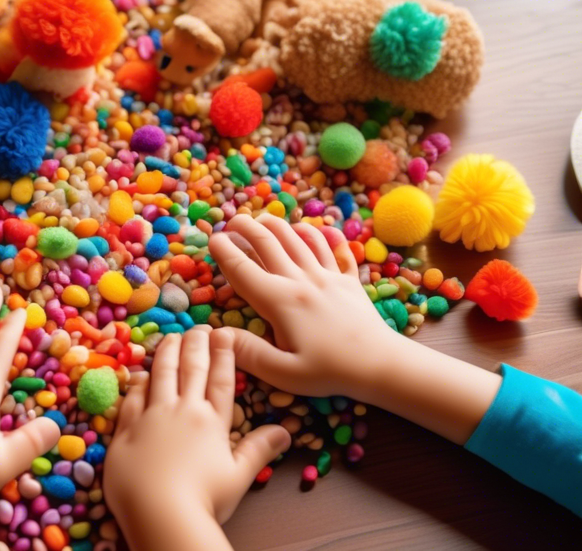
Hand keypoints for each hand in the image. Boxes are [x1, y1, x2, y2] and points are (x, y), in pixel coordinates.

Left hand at [105, 326, 290, 548]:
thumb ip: (259, 449)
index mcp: (212, 422)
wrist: (161, 514)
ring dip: (167, 353)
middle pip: (190, 369)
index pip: (220, 379)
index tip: (224, 333)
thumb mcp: (239, 476)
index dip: (224, 354)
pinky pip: (131, 398)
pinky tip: (140, 373)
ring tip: (171, 337)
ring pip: (160, 375)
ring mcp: (151, 418)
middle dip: (196, 344)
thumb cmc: (204, 499)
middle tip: (198, 327)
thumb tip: (286, 431)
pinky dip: (137, 382)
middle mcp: (182, 411)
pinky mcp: (126, 430)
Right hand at [208, 213, 401, 398]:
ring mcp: (327, 275)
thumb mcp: (283, 372)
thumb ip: (247, 353)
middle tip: (231, 221)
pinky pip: (334, 247)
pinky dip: (322, 233)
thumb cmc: (329, 372)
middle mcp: (300, 280)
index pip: (242, 269)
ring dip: (277, 223)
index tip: (212, 239)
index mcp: (279, 301)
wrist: (381, 364)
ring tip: (262, 219)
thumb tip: (215, 335)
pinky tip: (313, 229)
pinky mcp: (348, 279)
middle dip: (245, 226)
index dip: (223, 251)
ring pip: (298, 237)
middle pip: (268, 242)